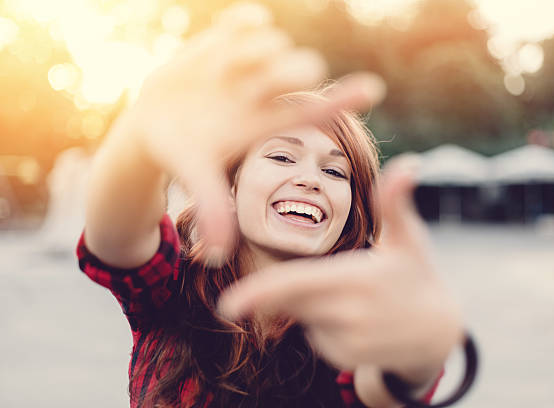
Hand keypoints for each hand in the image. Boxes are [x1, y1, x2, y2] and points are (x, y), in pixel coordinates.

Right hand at [122, 2, 384, 260]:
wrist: (153, 122)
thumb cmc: (183, 154)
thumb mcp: (195, 178)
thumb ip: (211, 208)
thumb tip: (220, 256)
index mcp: (266, 123)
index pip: (312, 111)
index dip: (342, 101)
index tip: (375, 89)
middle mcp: (264, 92)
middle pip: (298, 71)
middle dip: (292, 72)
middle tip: (269, 81)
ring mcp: (246, 64)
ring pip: (272, 43)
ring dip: (254, 53)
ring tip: (222, 72)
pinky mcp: (223, 41)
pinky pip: (244, 20)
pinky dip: (243, 24)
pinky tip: (237, 29)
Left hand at [217, 155, 462, 379]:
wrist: (435, 332)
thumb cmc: (415, 274)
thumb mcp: (410, 237)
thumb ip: (396, 202)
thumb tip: (409, 163)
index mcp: (358, 279)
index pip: (298, 286)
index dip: (260, 294)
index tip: (228, 303)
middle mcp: (351, 316)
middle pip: (291, 301)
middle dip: (274, 292)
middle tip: (265, 286)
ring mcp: (348, 343)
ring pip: (300, 316)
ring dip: (308, 303)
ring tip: (347, 295)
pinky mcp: (344, 359)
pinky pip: (313, 335)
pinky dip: (319, 323)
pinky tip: (349, 316)